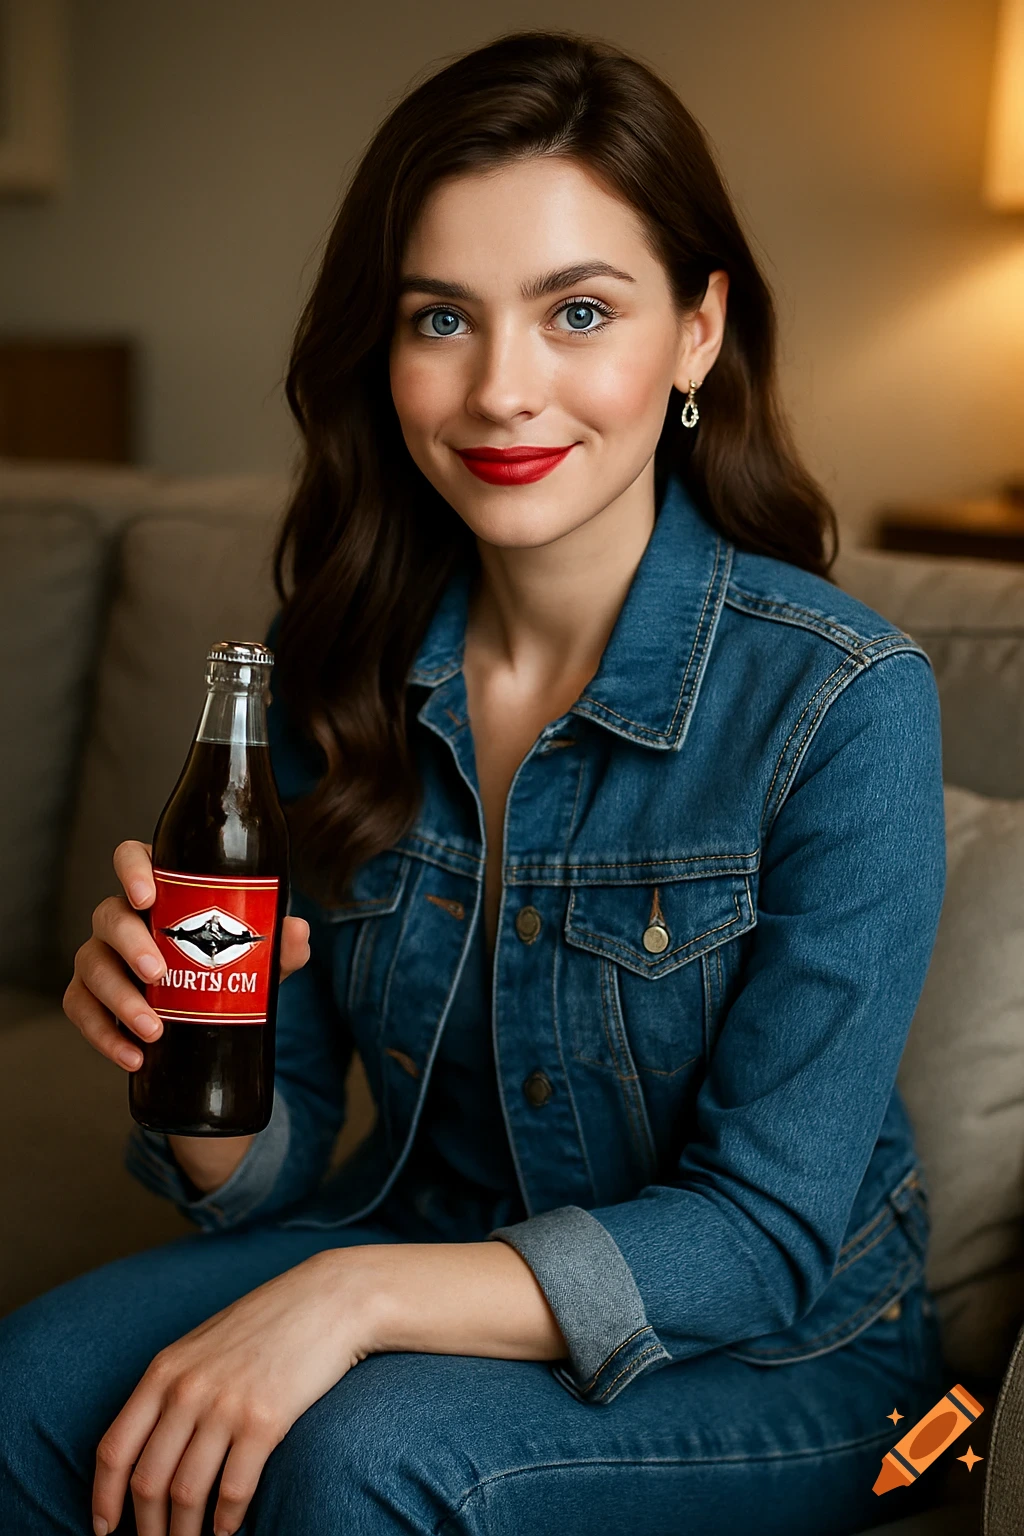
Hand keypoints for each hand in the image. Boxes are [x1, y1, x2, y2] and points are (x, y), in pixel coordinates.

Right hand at [63, 839, 310, 1072]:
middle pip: (108, 915)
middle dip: (130, 944)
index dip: (132, 870)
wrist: (213, 1013)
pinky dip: (103, 1034)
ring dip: (119, 999)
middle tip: (159, 974)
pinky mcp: (91, 995)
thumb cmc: (230, 962)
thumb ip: (279, 943)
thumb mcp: (259, 954)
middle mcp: (124, 917)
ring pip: (91, 965)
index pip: (131, 858)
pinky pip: (81, 1009)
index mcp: (160, 890)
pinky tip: (134, 1055)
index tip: (147, 897)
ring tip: (153, 1030)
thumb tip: (296, 931)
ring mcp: (102, 955)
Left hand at [91, 1250, 368, 1535]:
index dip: (103, 1498)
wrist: (329, 1298)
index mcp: (165, 1370)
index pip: (115, 1449)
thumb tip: (148, 1448)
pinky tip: (227, 1531)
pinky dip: (226, 1522)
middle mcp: (187, 1389)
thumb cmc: (267, 1323)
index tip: (104, 1529)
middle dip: (146, 1528)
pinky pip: (233, 1490)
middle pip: (148, 1482)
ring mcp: (225, 1405)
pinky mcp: (266, 1420)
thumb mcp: (204, 1345)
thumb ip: (173, 1388)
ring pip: (186, 1495)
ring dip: (184, 1534)